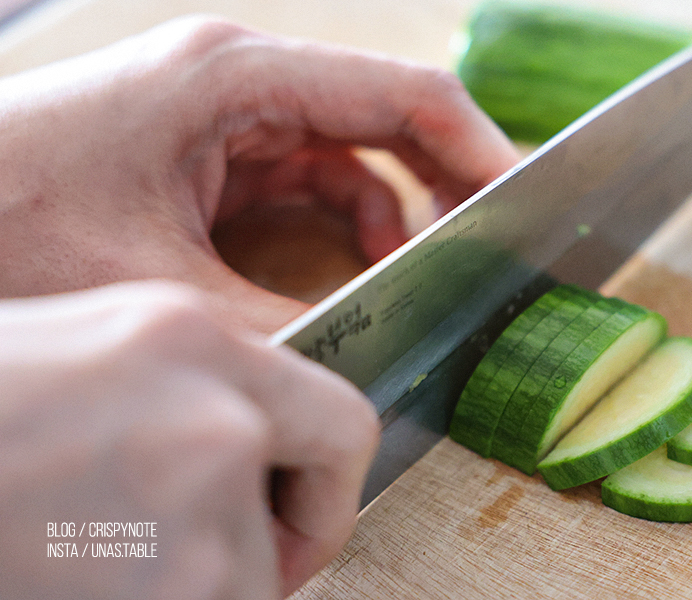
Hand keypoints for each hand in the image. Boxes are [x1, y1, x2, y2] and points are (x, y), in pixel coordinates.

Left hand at [0, 16, 519, 332]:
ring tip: (419, 268)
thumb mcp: (162, 285)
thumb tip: (363, 356)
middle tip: (488, 242)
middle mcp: (237, 83)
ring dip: (393, 210)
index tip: (524, 197)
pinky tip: (357, 266)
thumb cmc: (6, 222)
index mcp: (236, 78)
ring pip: (348, 153)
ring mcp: (224, 117)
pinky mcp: (209, 156)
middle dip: (444, 178)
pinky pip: (306, 179)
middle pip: (383, 118)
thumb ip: (278, 321)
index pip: (400, 95)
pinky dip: (345, 221)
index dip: (476, 147)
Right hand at [0, 281, 379, 598]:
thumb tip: (242, 455)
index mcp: (192, 339)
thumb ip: (185, 395)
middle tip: (195, 565)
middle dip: (264, 554)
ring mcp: (191, 519)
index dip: (324, 485)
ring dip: (181, 587)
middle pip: (302, 522)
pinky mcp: (166, 598)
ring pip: (237, 589)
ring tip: (80, 557)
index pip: (340, 423)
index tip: (292, 516)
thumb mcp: (82, 352)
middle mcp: (215, 420)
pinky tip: (66, 572)